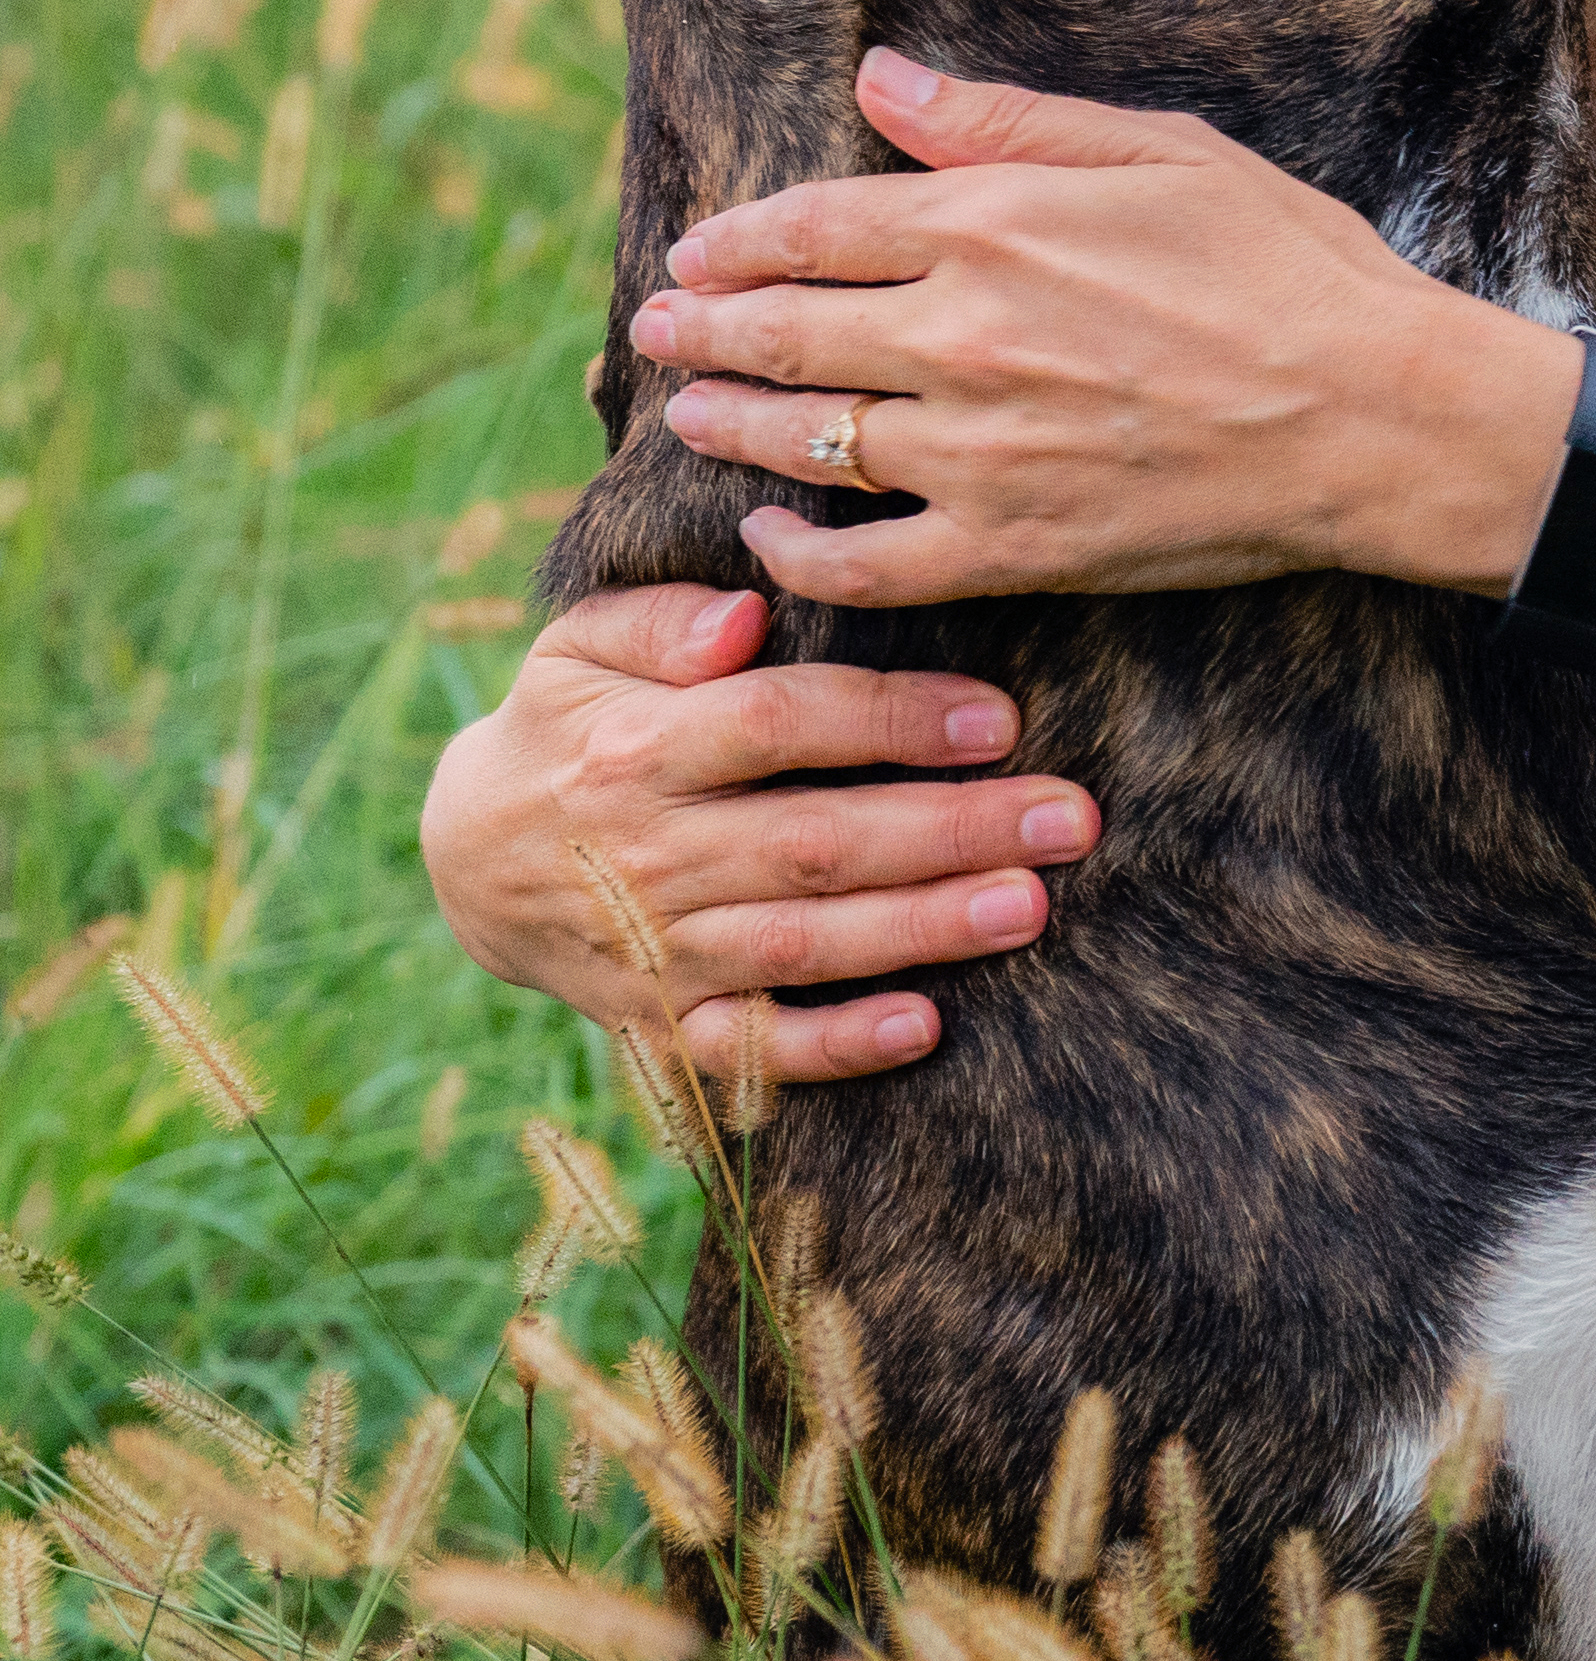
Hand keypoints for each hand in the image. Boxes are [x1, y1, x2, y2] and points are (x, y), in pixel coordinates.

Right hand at [419, 583, 1099, 1083]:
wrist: (463, 861)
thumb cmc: (565, 730)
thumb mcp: (579, 650)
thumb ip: (660, 620)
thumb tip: (745, 613)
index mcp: (636, 750)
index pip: (777, 725)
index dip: (890, 720)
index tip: (998, 719)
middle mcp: (649, 854)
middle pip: (814, 842)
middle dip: (950, 832)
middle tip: (1067, 819)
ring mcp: (657, 948)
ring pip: (803, 943)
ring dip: (921, 930)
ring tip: (1029, 906)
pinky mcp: (661, 1024)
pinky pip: (750, 1048)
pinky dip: (833, 1047)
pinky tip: (923, 1027)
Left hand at [629, 48, 1582, 611]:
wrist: (1383, 416)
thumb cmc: (1294, 270)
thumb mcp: (1162, 153)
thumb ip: (1005, 123)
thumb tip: (879, 83)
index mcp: (992, 227)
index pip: (813, 228)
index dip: (737, 242)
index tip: (696, 254)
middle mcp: (963, 336)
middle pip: (784, 333)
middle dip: (701, 330)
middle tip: (656, 331)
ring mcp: (981, 451)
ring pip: (805, 440)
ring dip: (727, 424)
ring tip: (689, 414)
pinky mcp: (1016, 545)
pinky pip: (866, 563)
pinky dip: (797, 551)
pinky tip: (769, 529)